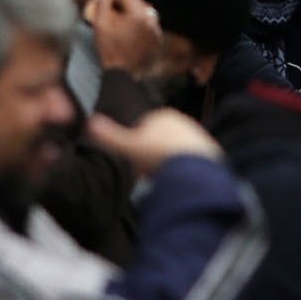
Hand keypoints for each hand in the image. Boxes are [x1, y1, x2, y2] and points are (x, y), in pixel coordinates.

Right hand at [86, 0, 162, 77]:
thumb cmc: (110, 49)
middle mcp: (152, 20)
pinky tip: (130, 33)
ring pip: (145, 15)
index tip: (107, 2)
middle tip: (113, 10)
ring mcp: (156, 32)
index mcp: (139, 14)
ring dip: (134, 14)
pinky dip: (140, 26)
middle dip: (125, 5)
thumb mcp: (101, 24)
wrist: (122, 74)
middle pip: (138, 5)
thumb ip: (103, 3)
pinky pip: (149, 27)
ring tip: (121, 22)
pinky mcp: (157, 42)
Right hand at [86, 109, 221, 177]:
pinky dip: (182, 171)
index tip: (135, 162)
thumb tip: (90, 122)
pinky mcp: (210, 153)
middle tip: (147, 174)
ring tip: (161, 180)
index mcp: (163, 116)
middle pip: (160, 140)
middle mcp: (183, 123)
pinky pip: (190, 163)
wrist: (196, 170)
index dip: (136, 145)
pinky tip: (178, 182)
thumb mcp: (130, 147)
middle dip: (152, 155)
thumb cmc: (160, 156)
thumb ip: (110, 137)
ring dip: (167, 164)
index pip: (144, 128)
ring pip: (175, 151)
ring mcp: (198, 137)